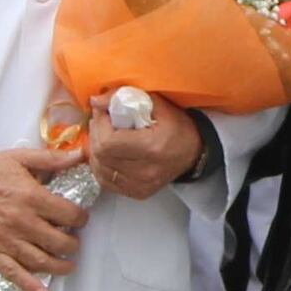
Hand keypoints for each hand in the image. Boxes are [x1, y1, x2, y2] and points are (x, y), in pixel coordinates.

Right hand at [0, 146, 85, 290]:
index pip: (69, 215)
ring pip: (40, 261)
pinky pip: (12, 273)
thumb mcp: (20, 158)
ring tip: (68, 265)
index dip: (80, 218)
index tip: (80, 219)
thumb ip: (52, 159)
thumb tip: (80, 155)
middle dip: (72, 244)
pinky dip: (29, 285)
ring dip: (60, 266)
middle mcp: (22, 222)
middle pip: (59, 242)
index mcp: (32, 198)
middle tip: (73, 241)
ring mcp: (6, 240)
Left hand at [85, 97, 202, 196]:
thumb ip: (126, 98)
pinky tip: (106, 154)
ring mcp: (140, 185)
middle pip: (101, 156)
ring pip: (100, 169)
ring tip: (102, 135)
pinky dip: (101, 166)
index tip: (103, 111)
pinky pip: (106, 181)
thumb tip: (95, 100)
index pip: (108, 142)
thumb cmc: (178, 127)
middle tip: (100, 121)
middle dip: (95, 134)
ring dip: (95, 150)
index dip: (100, 125)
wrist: (195, 153)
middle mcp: (145, 171)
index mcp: (151, 148)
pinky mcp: (137, 193)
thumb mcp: (158, 105)